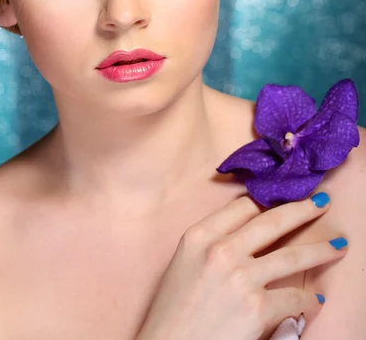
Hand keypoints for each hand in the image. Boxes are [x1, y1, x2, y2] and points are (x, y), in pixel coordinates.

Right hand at [136, 193, 346, 339]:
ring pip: (292, 256)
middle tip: (321, 203)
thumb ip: (211, 242)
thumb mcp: (184, 262)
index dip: (267, 201)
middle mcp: (221, 249)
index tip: (284, 198)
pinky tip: (315, 300)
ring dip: (320, 250)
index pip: (242, 206)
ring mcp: (240, 277)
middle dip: (302, 210)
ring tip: (338, 246)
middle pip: (272, 221)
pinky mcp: (256, 307)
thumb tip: (246, 234)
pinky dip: (308, 301)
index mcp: (199, 235)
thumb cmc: (172, 312)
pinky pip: (294, 298)